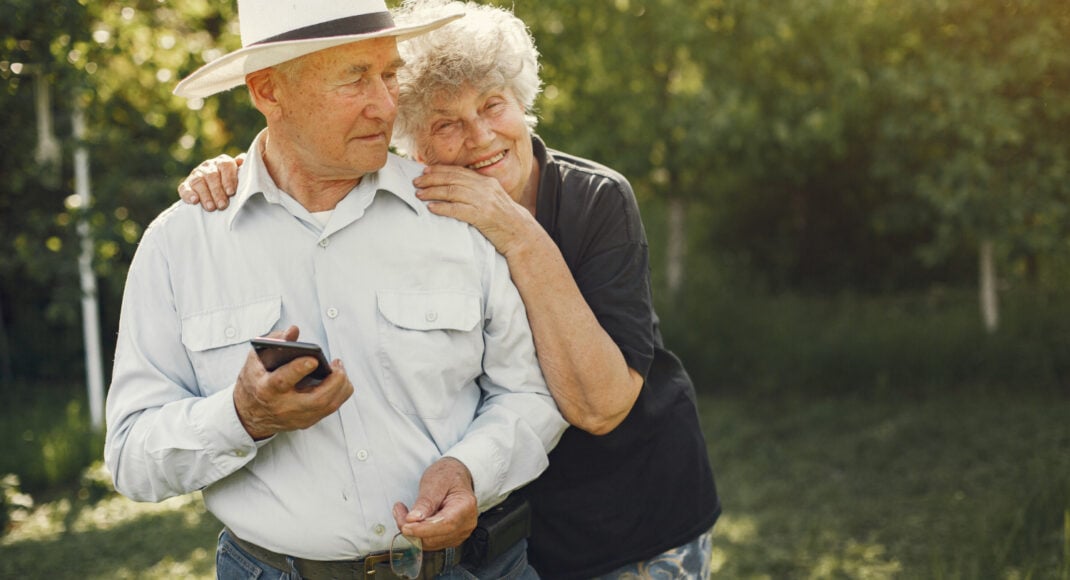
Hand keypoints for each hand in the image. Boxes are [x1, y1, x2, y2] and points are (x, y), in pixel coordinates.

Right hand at [177, 153, 245, 210]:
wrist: (216, 190)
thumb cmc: (232, 184)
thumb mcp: (240, 176)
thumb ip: (244, 170)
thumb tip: (244, 160)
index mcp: (223, 162)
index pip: (226, 166)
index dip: (229, 179)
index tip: (231, 192)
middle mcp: (209, 166)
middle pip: (212, 176)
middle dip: (217, 192)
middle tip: (222, 205)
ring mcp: (196, 174)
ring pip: (199, 182)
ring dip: (205, 195)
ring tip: (211, 207)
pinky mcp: (186, 185)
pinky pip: (184, 188)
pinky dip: (188, 194)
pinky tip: (194, 201)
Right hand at [233, 325, 352, 439]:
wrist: (249, 414)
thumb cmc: (255, 381)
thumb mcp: (256, 359)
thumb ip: (274, 341)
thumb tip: (293, 331)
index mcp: (266, 389)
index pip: (283, 380)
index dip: (299, 369)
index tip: (313, 359)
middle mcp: (283, 406)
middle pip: (317, 399)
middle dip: (334, 380)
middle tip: (336, 363)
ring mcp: (297, 417)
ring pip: (329, 405)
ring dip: (341, 385)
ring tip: (339, 368)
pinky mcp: (307, 421)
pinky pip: (331, 408)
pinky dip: (339, 392)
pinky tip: (338, 378)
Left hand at [392, 457, 477, 550]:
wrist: (455, 478)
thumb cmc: (447, 476)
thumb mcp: (435, 481)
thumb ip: (425, 501)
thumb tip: (413, 519)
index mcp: (466, 506)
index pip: (446, 524)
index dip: (424, 529)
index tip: (405, 526)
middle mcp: (466, 523)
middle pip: (436, 537)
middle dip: (413, 529)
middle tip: (398, 511)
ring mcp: (460, 533)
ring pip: (430, 543)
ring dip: (412, 532)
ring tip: (402, 512)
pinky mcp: (450, 538)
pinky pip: (430, 543)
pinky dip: (417, 534)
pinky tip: (411, 520)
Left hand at [413, 165, 538, 257]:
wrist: (521, 234)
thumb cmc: (504, 220)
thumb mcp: (493, 199)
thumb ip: (478, 192)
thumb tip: (456, 189)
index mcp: (487, 182)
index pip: (459, 172)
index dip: (440, 170)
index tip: (425, 170)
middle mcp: (485, 189)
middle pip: (453, 179)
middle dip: (431, 179)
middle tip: (416, 182)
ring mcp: (484, 202)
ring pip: (452, 192)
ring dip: (433, 192)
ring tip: (419, 194)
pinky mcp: (482, 217)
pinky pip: (458, 210)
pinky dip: (442, 208)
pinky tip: (431, 208)